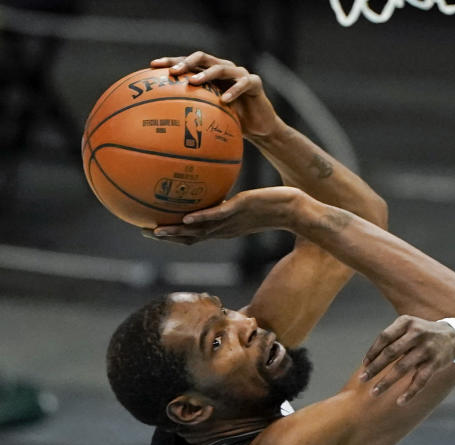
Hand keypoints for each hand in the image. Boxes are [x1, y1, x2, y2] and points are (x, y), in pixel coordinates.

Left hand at [151, 51, 280, 138]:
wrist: (260, 129)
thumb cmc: (233, 124)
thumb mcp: (211, 118)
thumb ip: (193, 114)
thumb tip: (163, 127)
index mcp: (210, 74)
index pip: (188, 63)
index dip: (170, 61)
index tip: (153, 66)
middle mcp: (223, 69)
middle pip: (202, 57)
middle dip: (185, 62)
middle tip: (173, 72)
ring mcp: (239, 74)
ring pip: (221, 67)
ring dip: (206, 74)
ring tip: (193, 82)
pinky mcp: (254, 82)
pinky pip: (244, 83)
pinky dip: (234, 91)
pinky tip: (225, 100)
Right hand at [151, 186, 302, 242]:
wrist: (296, 210)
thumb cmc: (275, 204)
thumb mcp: (248, 201)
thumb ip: (232, 197)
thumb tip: (221, 184)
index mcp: (224, 227)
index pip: (194, 235)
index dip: (173, 235)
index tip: (152, 228)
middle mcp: (225, 228)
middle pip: (191, 237)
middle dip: (168, 237)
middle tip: (145, 232)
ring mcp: (231, 221)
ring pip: (199, 230)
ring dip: (177, 233)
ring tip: (156, 231)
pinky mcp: (240, 211)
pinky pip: (217, 216)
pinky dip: (200, 219)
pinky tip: (184, 219)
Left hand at [361, 316, 454, 403]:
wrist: (452, 336)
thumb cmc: (422, 333)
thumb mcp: (408, 327)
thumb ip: (391, 338)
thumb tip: (368, 361)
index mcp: (406, 322)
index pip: (384, 337)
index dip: (372, 352)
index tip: (364, 365)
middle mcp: (417, 334)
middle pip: (391, 353)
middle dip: (375, 368)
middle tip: (362, 379)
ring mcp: (427, 349)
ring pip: (402, 368)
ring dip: (386, 382)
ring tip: (374, 392)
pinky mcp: (436, 363)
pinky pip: (420, 380)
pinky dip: (410, 392)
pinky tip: (400, 402)